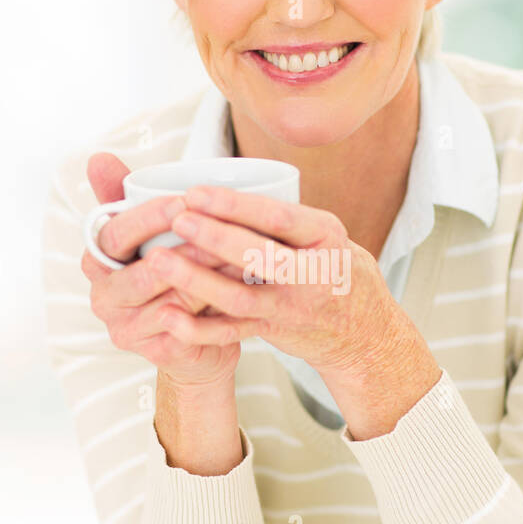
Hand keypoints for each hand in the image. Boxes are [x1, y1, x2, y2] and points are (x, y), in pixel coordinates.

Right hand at [80, 153, 257, 386]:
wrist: (192, 341)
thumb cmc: (172, 275)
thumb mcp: (148, 234)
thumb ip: (124, 195)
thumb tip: (99, 156)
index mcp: (97, 262)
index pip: (114, 235)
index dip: (149, 218)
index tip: (184, 201)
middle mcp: (103, 297)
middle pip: (142, 272)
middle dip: (187, 251)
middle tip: (224, 231)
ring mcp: (127, 329)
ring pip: (171, 301)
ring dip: (209, 279)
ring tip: (244, 257)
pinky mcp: (155, 354)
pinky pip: (189, 331)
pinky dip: (218, 310)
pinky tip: (244, 291)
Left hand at [144, 183, 402, 380]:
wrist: (363, 330)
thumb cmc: (334, 268)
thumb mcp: (325, 235)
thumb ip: (284, 219)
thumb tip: (219, 191)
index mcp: (325, 237)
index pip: (279, 217)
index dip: (235, 206)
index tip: (196, 191)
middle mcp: (312, 273)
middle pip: (259, 256)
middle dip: (214, 237)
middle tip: (176, 218)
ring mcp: (292, 306)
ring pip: (239, 296)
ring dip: (195, 280)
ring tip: (159, 262)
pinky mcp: (274, 330)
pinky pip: (231, 332)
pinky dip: (198, 328)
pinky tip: (168, 316)